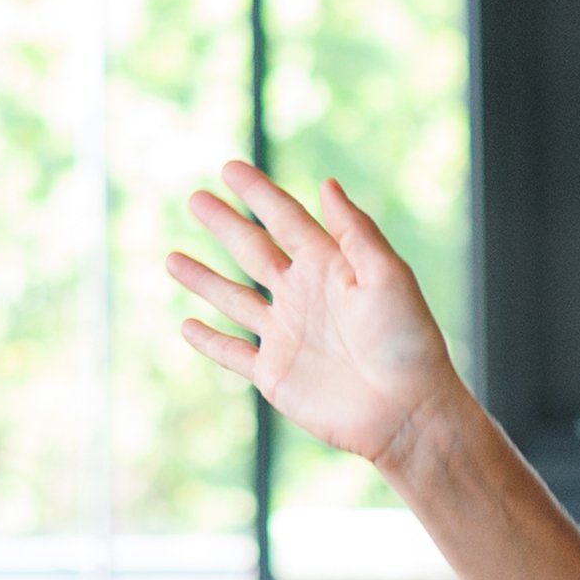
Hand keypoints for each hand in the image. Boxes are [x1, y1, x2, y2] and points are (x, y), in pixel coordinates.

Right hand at [168, 162, 469, 473]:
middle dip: (224, 225)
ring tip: (172, 259)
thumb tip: (326, 184)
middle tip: (195, 198)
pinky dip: (209, 341)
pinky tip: (186, 325)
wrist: (407, 411)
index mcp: (331, 268)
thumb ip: (355, 232)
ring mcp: (286, 335)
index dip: (259, 194)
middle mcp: (303, 296)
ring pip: (234, 300)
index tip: (230, 168)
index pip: (287, 221)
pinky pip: (233, 353)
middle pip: (254, 252)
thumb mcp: (388, 275)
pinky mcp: (274, 375)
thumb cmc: (407, 341)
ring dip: (203, 280)